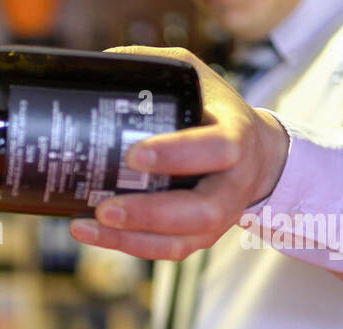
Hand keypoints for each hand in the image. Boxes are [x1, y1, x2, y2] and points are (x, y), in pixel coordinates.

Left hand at [69, 46, 290, 260]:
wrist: (256, 156)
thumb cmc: (215, 112)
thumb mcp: (196, 78)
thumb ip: (158, 68)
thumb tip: (105, 62)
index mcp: (236, 137)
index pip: (216, 149)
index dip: (176, 155)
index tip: (133, 156)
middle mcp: (232, 184)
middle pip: (200, 210)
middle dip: (149, 212)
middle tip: (105, 207)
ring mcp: (219, 217)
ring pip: (180, 241)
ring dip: (130, 238)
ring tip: (87, 226)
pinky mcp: (201, 237)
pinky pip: (167, 251)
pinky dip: (128, 246)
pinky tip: (93, 234)